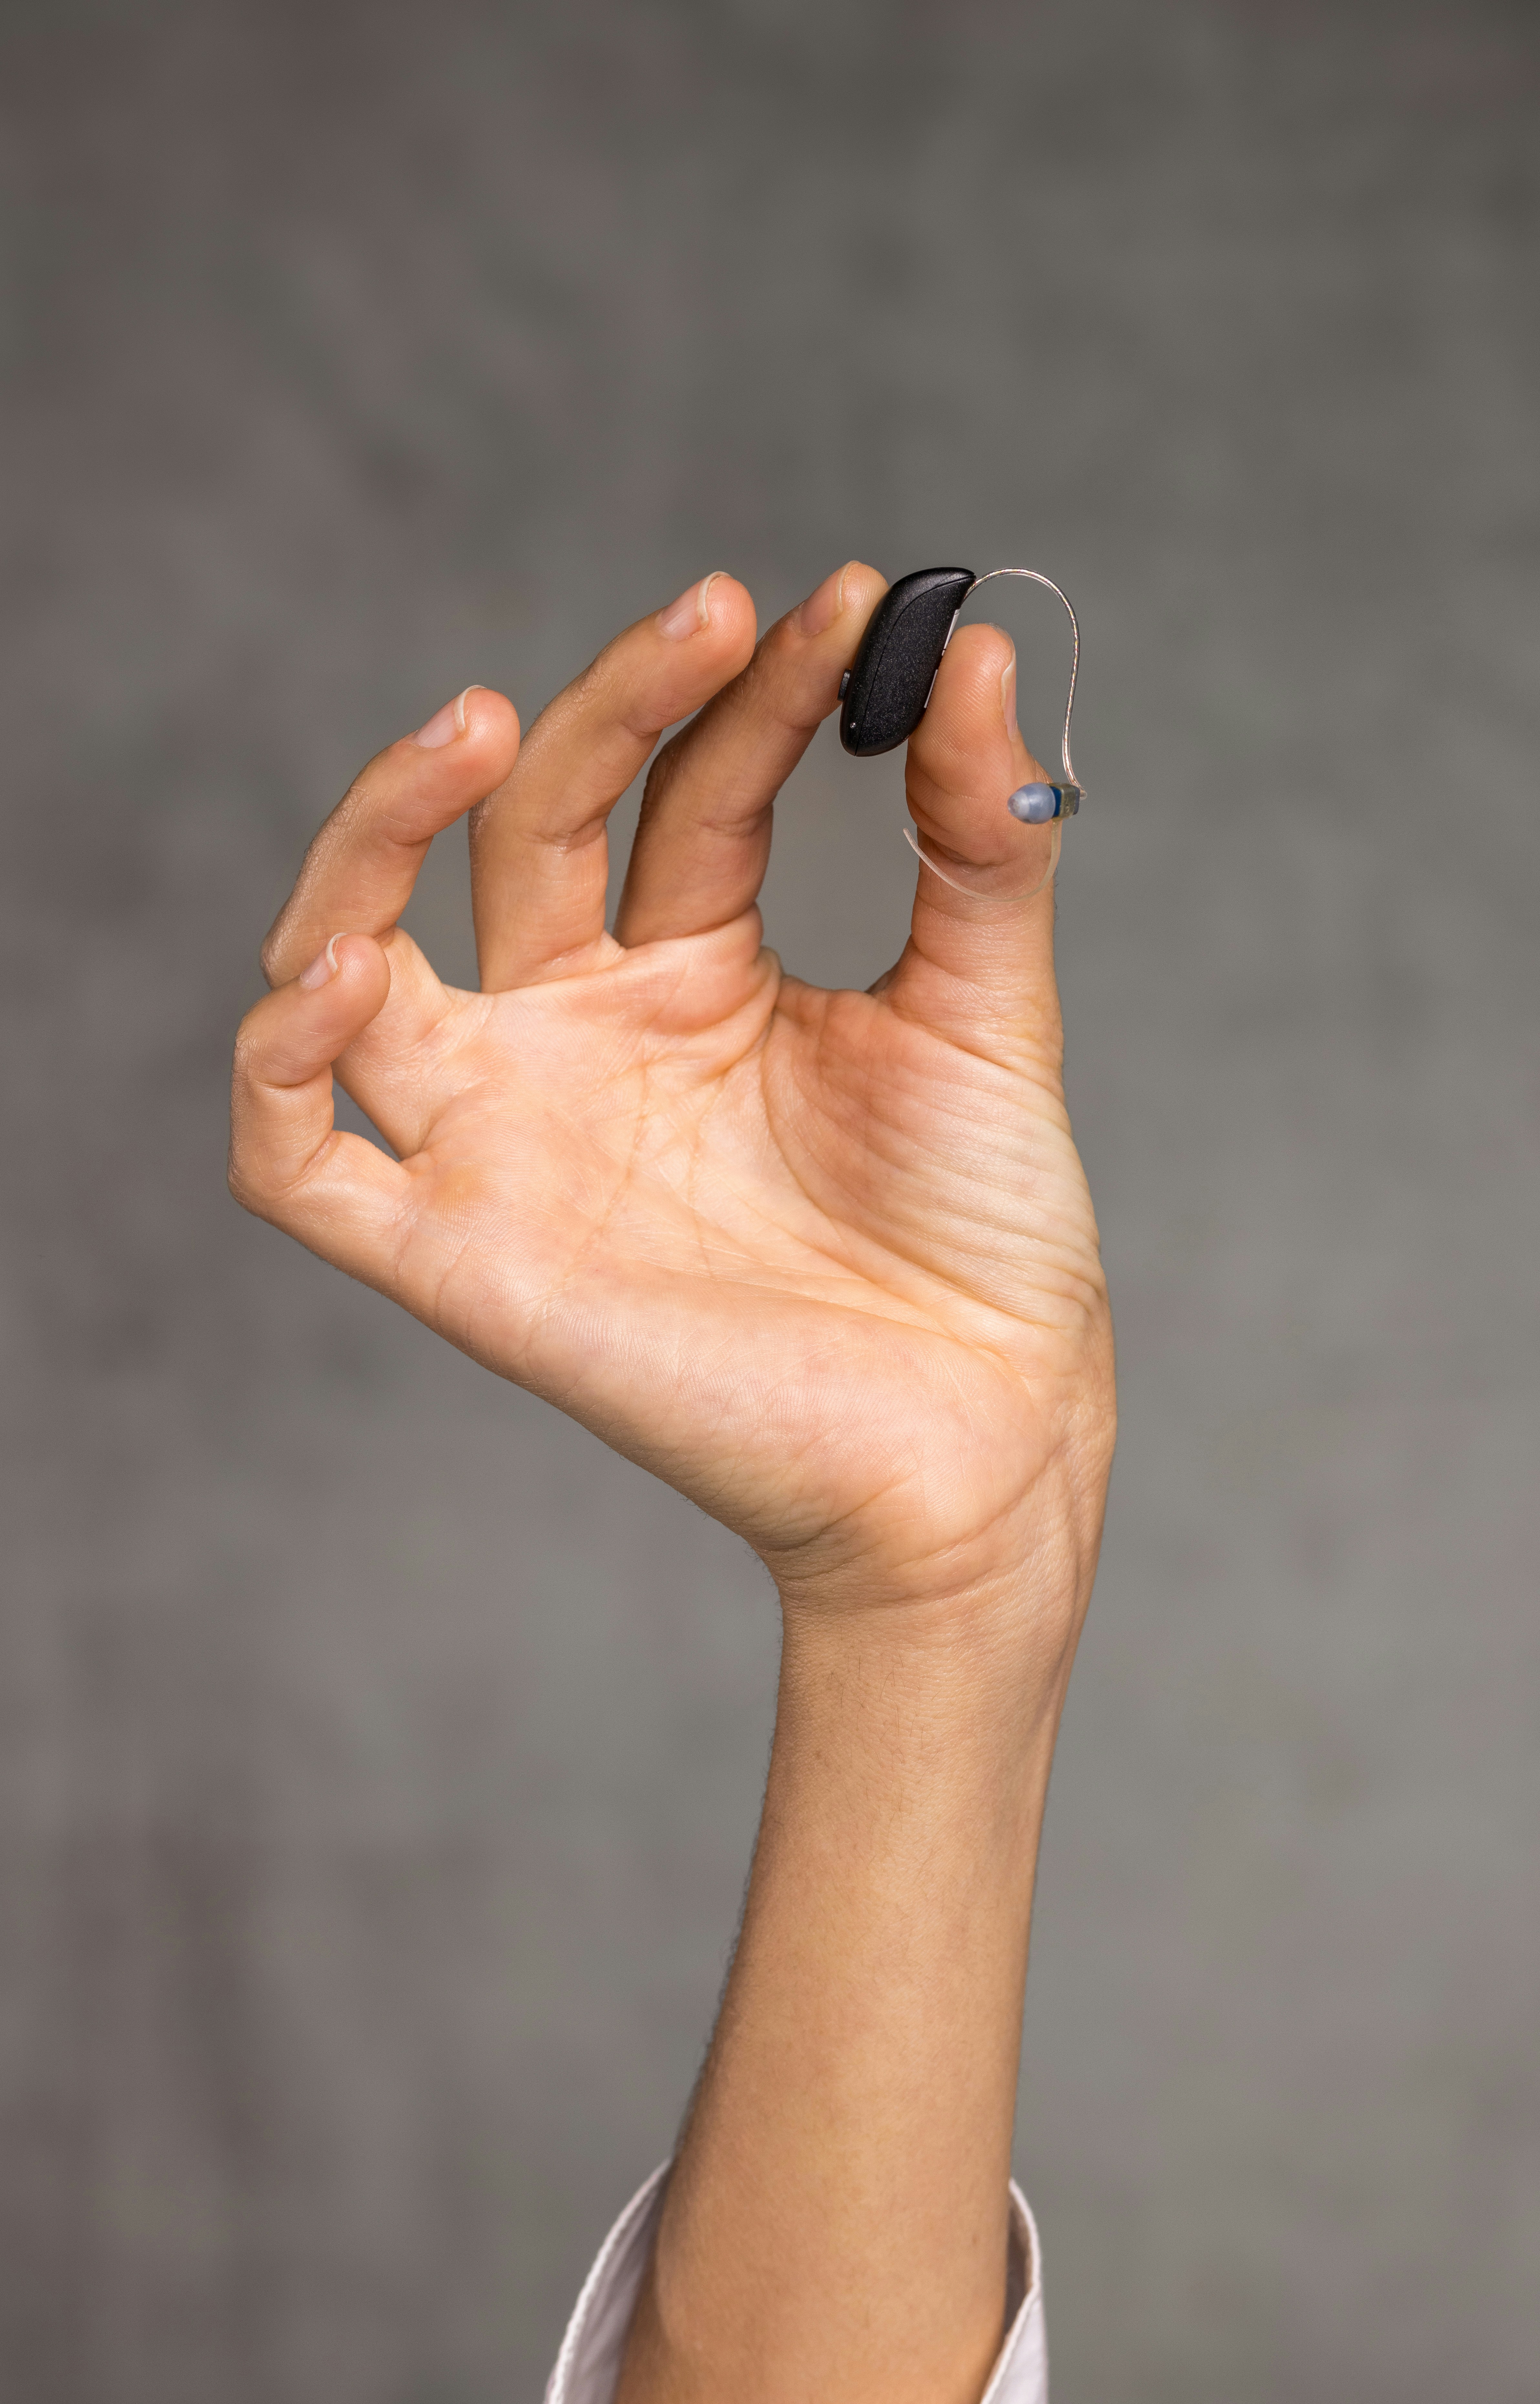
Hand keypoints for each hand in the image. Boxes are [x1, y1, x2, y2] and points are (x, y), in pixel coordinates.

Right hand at [230, 564, 1113, 1621]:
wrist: (987, 1434)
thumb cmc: (987, 1239)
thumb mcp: (988, 1009)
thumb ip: (975, 836)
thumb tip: (984, 645)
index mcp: (699, 977)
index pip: (688, 789)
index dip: (753, 690)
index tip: (853, 607)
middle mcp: (587, 1040)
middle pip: (527, 830)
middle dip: (606, 706)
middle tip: (711, 610)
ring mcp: (513, 1138)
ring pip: (353, 956)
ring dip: (376, 829)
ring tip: (480, 724)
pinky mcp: (460, 1255)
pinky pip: (297, 1157)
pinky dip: (285, 1061)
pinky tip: (352, 968)